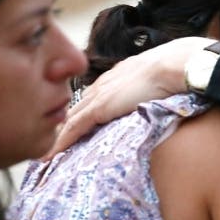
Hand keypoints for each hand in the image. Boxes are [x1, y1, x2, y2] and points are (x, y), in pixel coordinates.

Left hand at [46, 36, 213, 158]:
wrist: (174, 65)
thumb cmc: (175, 70)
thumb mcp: (158, 80)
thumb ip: (151, 88)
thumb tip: (160, 97)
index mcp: (116, 76)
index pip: (91, 97)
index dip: (80, 112)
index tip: (70, 126)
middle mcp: (103, 84)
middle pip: (75, 107)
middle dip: (61, 123)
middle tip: (47, 139)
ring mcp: (99, 96)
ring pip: (69, 118)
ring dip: (56, 134)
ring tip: (44, 149)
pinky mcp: (99, 108)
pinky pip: (73, 128)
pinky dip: (60, 142)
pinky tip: (50, 154)